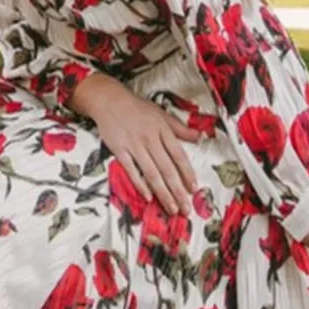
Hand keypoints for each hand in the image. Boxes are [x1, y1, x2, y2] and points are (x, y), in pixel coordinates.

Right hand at [71, 73, 200, 215]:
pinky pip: (131, 170)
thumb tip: (200, 137)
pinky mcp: (119, 150)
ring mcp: (134, 145)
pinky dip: (140, 184)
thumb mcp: (161, 114)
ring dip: (163, 193)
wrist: (109, 100)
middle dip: (178, 191)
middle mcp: (150, 139)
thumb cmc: (136, 107)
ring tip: (171, 208)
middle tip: (185, 209)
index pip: (179, 156)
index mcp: (163, 130)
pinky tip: (148, 197)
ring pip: (152, 173)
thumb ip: (180, 128)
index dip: (187, 173)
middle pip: (167, 169)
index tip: (194, 189)